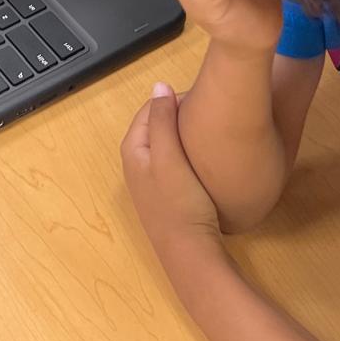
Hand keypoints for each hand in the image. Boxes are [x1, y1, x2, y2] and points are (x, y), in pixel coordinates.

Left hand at [122, 83, 224, 263]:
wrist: (192, 255)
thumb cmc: (179, 203)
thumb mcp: (169, 156)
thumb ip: (162, 120)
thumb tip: (159, 85)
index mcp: (132, 150)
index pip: (149, 109)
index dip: (172, 100)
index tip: (199, 99)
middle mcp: (136, 164)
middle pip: (157, 126)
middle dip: (177, 116)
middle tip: (206, 114)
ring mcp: (150, 181)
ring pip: (166, 144)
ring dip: (183, 135)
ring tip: (208, 131)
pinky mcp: (166, 195)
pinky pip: (174, 161)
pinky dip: (187, 153)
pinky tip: (204, 157)